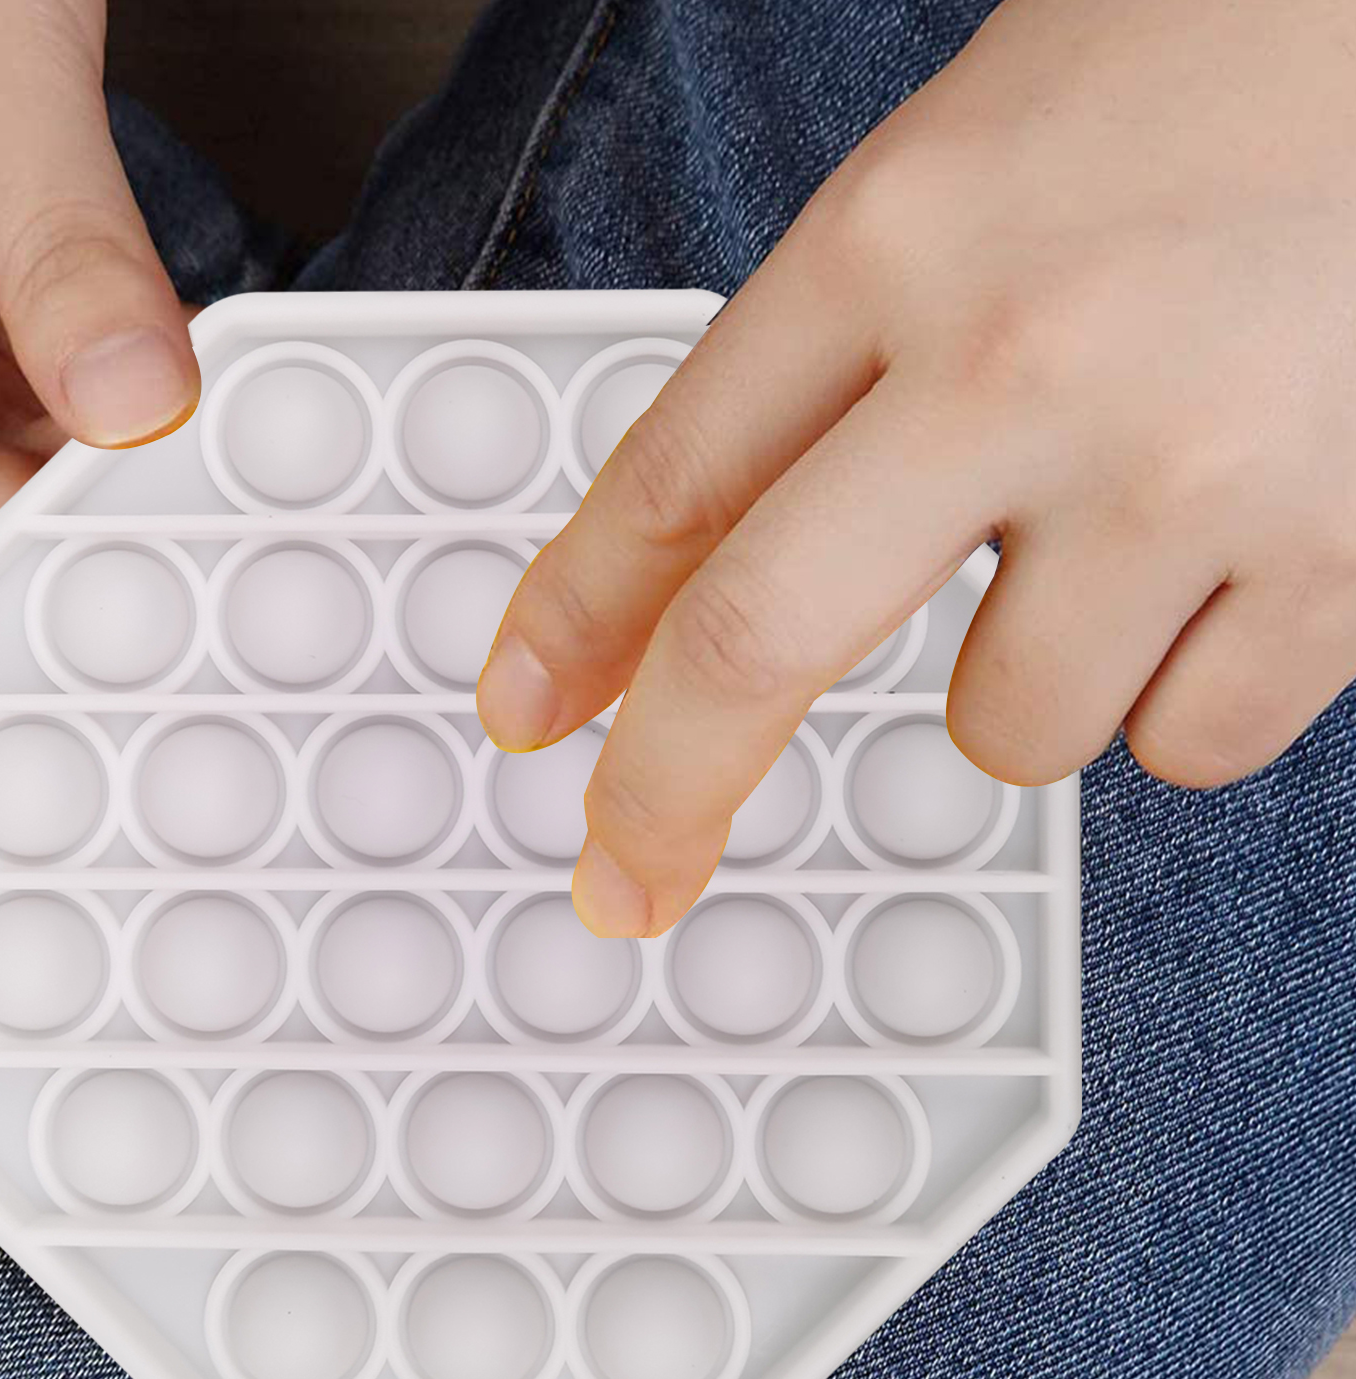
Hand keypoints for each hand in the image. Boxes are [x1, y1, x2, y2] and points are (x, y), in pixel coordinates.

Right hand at [0, 0, 197, 566]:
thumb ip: (58, 248)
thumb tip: (135, 401)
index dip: (3, 525)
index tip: (124, 523)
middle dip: (72, 474)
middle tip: (190, 482)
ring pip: (6, 416)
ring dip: (107, 423)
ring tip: (203, 422)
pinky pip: (41, 347)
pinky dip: (113, 357)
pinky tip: (181, 360)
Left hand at [477, 0, 1355, 937]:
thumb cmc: (1202, 74)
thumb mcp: (958, 180)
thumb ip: (831, 372)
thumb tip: (710, 573)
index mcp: (899, 238)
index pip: (670, 480)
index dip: (572, 624)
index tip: (529, 714)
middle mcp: (1020, 358)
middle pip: (758, 645)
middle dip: (666, 796)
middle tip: (628, 873)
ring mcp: (1182, 468)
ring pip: (1008, 733)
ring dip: (1032, 680)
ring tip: (1128, 531)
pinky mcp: (1339, 557)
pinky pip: (1183, 745)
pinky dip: (1183, 690)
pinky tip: (1236, 556)